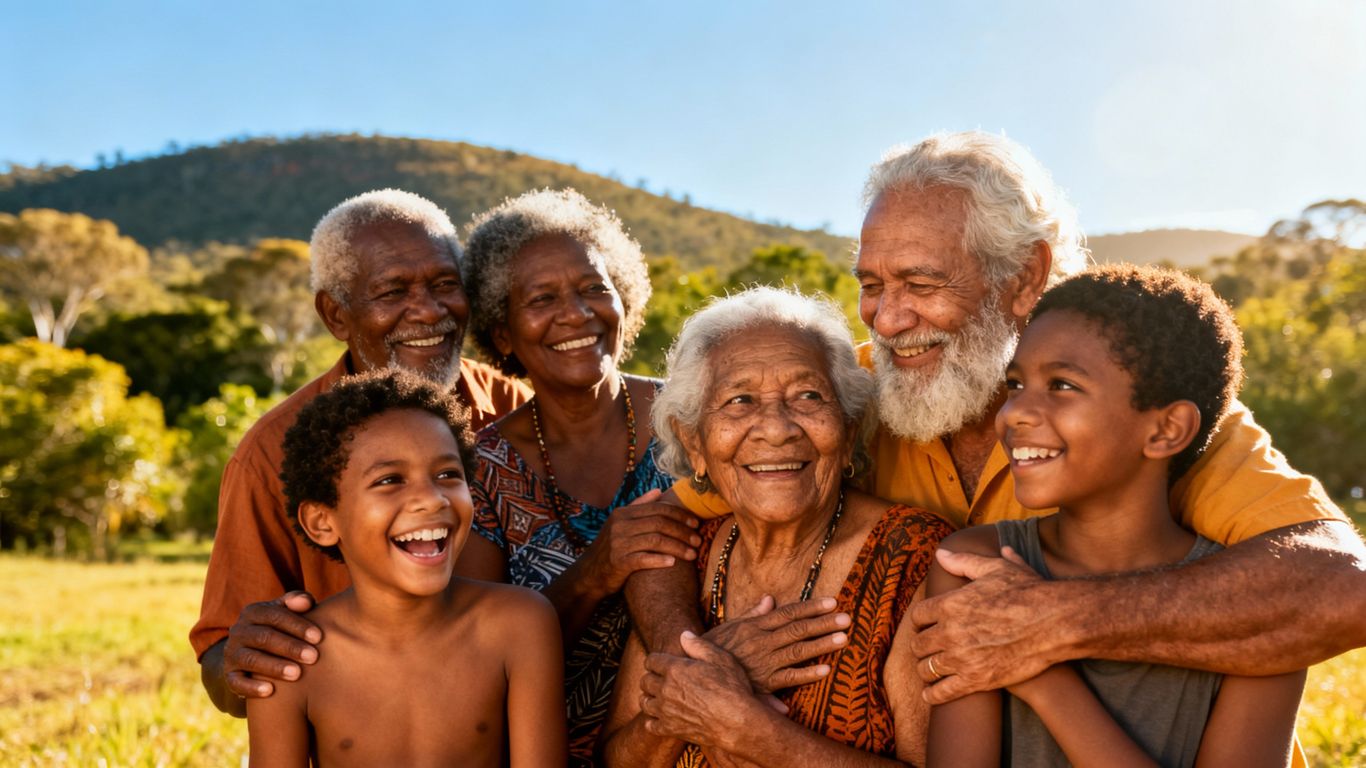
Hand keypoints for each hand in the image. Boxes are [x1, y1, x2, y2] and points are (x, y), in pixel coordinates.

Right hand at [223, 591, 320, 697]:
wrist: (253, 653)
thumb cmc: (281, 629)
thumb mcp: (286, 612)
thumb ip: (298, 601)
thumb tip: (306, 602)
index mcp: (253, 612)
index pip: (274, 615)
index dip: (297, 625)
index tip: (318, 637)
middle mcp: (239, 631)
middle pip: (264, 637)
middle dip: (290, 647)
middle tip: (313, 657)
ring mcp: (231, 654)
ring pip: (251, 659)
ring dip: (274, 667)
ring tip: (297, 673)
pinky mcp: (229, 676)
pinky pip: (237, 682)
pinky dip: (251, 687)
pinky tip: (270, 691)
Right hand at [578, 490, 700, 597]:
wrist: (590, 574)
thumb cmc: (611, 547)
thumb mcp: (620, 523)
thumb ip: (639, 506)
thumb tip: (658, 491)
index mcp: (623, 513)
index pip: (658, 509)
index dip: (680, 515)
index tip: (696, 523)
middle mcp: (620, 525)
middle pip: (659, 523)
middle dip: (682, 531)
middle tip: (698, 540)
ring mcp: (618, 543)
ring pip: (656, 540)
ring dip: (678, 547)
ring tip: (692, 554)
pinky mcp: (618, 562)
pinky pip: (644, 559)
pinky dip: (660, 560)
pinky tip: (673, 563)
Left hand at [640, 631, 764, 747]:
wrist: (737, 722)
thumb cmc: (732, 688)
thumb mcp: (720, 659)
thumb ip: (699, 645)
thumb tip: (684, 635)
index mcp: (675, 669)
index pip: (651, 660)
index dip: (655, 660)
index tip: (661, 663)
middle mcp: (665, 689)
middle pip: (644, 681)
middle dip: (650, 677)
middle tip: (659, 678)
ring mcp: (665, 711)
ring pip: (644, 702)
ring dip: (649, 697)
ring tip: (658, 697)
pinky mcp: (670, 729)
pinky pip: (650, 725)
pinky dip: (652, 721)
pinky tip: (661, 718)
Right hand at [704, 595, 849, 693]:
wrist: (694, 672)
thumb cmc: (711, 649)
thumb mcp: (729, 626)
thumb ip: (752, 614)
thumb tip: (769, 599)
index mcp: (755, 626)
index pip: (788, 613)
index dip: (811, 607)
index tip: (832, 602)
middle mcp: (761, 642)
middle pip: (797, 629)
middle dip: (823, 623)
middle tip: (847, 617)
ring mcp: (763, 662)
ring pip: (797, 651)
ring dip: (821, 645)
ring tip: (843, 638)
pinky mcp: (762, 684)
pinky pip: (788, 678)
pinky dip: (806, 674)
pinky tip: (825, 670)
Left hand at [911, 546, 1056, 703]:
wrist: (1054, 623)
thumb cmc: (1028, 592)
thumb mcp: (995, 569)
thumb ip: (963, 562)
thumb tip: (940, 553)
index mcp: (950, 604)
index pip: (917, 616)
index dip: (919, 621)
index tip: (923, 625)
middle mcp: (950, 631)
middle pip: (918, 644)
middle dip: (921, 646)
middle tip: (927, 648)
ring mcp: (962, 658)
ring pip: (927, 668)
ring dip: (926, 669)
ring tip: (931, 669)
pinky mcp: (976, 680)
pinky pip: (942, 692)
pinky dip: (933, 695)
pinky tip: (933, 694)